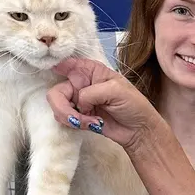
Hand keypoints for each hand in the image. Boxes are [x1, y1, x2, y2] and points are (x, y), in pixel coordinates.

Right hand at [48, 57, 162, 152]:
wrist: (139, 131)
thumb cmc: (133, 105)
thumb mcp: (116, 90)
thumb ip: (92, 92)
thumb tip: (78, 103)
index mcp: (91, 71)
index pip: (67, 64)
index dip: (56, 68)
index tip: (55, 75)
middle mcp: (82, 84)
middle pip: (56, 91)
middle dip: (63, 107)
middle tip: (78, 118)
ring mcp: (79, 101)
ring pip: (57, 107)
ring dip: (71, 117)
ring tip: (92, 122)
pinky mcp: (79, 117)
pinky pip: (64, 119)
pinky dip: (75, 124)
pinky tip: (93, 125)